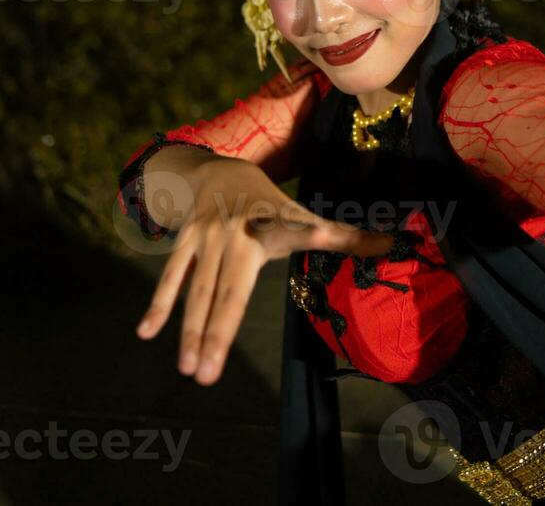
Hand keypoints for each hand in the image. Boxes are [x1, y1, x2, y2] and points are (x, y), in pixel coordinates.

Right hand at [134, 157, 393, 384]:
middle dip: (217, 334)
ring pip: (197, 290)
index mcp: (269, 229)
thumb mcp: (306, 216)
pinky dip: (159, 305)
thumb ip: (346, 236)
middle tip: (208, 376)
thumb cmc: (271, 206)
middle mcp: (236, 235)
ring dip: (190, 330)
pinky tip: (147, 334)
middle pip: (227, 292)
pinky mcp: (185, 241)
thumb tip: (397, 243)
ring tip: (188, 369)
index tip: (314, 240)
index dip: (303, 239)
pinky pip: (171, 276)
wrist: (218, 168)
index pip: (289, 238)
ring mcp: (206, 239)